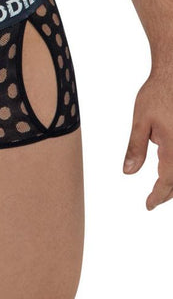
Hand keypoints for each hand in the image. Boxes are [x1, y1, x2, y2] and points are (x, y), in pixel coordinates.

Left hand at [123, 69, 172, 209]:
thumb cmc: (158, 93)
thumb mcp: (141, 121)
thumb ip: (136, 148)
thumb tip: (128, 172)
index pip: (167, 182)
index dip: (157, 196)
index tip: (148, 205)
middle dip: (167, 192)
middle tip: (154, 199)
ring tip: (163, 189)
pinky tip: (170, 167)